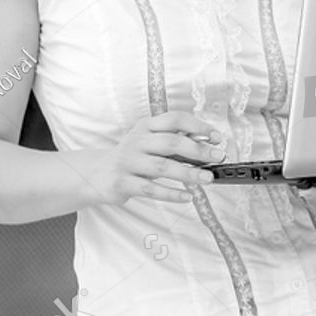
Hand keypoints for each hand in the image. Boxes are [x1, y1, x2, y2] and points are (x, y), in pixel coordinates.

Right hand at [98, 111, 226, 205]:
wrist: (97, 173)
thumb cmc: (134, 157)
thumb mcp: (151, 143)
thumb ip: (175, 142)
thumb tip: (209, 147)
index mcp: (146, 126)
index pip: (175, 119)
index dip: (198, 126)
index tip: (217, 137)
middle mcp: (137, 141)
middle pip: (171, 142)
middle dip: (198, 150)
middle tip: (218, 158)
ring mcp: (129, 162)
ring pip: (162, 167)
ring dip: (188, 173)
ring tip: (207, 179)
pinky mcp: (123, 182)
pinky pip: (150, 189)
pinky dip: (171, 194)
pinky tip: (187, 196)